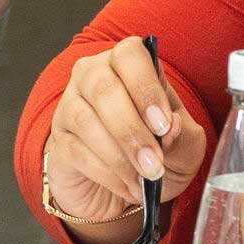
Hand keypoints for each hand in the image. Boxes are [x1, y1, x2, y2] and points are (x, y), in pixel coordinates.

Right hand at [40, 36, 205, 234]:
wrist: (127, 188)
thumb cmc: (156, 152)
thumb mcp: (184, 145)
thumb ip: (183, 134)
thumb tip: (172, 126)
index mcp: (127, 65)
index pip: (129, 55)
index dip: (146, 88)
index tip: (164, 124)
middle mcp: (92, 76)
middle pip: (103, 88)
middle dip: (133, 130)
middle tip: (155, 162)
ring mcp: (70, 107)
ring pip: (86, 121)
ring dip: (120, 155)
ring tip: (145, 178)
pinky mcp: (58, 142)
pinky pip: (77, 152)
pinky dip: (108, 174)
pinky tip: (128, 187)